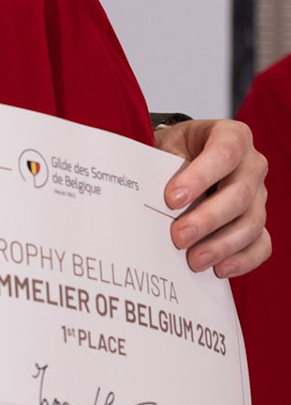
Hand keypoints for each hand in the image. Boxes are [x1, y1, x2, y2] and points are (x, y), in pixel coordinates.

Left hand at [153, 118, 271, 277]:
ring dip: (222, 245)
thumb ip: (161, 164)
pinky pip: (261, 243)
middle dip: (208, 219)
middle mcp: (252, 164)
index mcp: (232, 136)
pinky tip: (218, 268)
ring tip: (193, 260)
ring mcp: (259, 194)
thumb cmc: (173, 150)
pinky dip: (242, 259)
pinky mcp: (258, 220)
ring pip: (252, 222)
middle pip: (240, 194)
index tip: (171, 199)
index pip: (224, 154)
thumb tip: (143, 194)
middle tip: (178, 237)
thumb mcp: (164, 145)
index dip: (200, 177)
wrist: (182, 155)